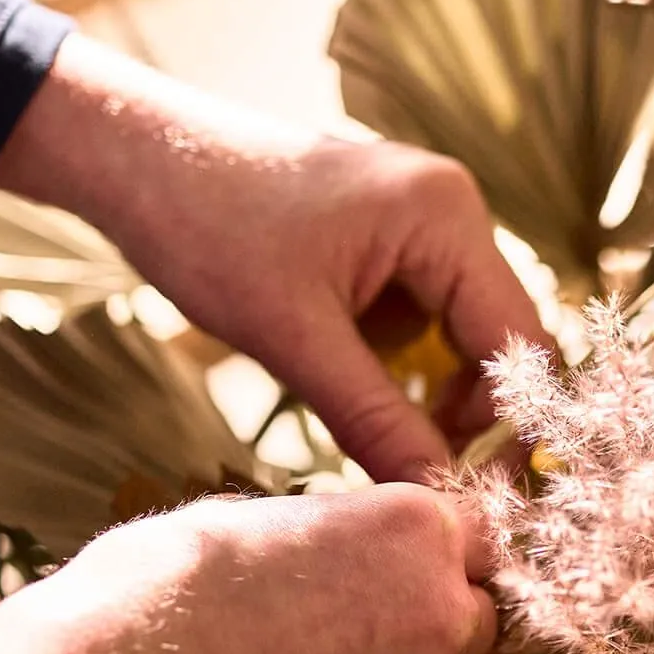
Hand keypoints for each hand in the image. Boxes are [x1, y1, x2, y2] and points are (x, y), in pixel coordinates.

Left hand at [0, 32, 546, 482]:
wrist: (135, 157)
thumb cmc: (206, 228)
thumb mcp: (293, 338)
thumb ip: (375, 418)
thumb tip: (437, 496)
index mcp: (446, 216)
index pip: (518, 340)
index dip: (510, 424)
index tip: (480, 494)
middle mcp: (452, 207)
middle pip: (498, 337)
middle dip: (471, 413)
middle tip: (429, 481)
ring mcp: (423, 217)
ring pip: (461, 331)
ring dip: (435, 393)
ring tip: (388, 443)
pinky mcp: (389, 234)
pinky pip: (424, 313)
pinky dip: (404, 364)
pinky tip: (362, 394)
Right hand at [0, 487, 494, 653]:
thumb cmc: (163, 588)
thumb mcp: (256, 516)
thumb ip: (333, 537)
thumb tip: (340, 555)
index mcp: (416, 529)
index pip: (475, 542)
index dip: (433, 561)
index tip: (398, 577)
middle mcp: (442, 614)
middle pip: (470, 623)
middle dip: (424, 629)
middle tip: (343, 636)